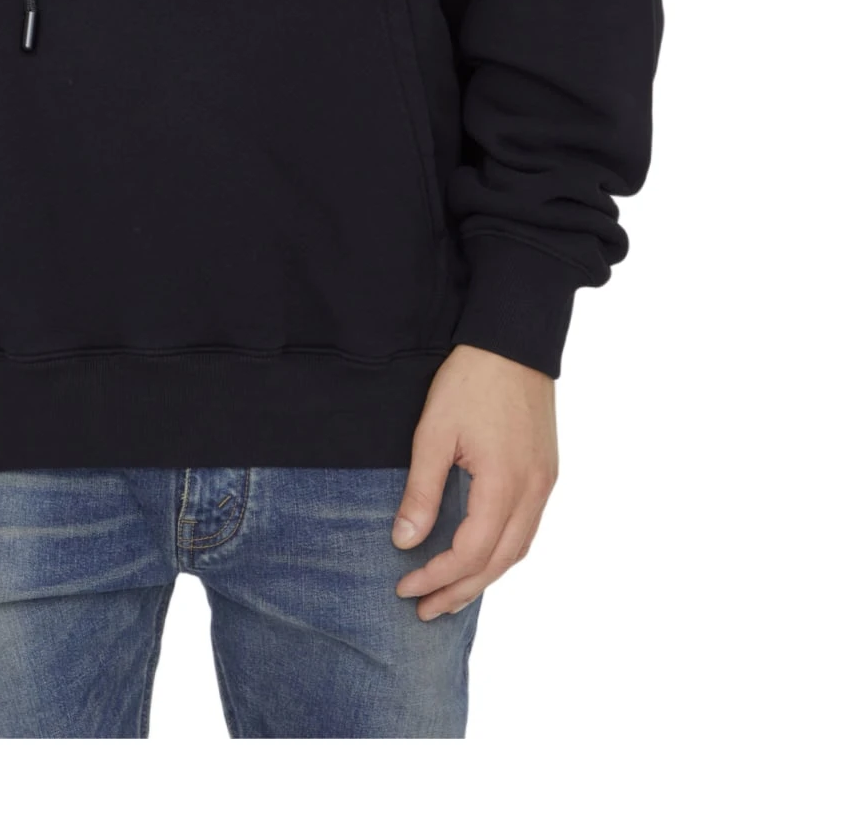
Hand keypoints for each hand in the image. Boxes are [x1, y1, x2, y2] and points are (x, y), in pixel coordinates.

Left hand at [392, 344, 557, 619]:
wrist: (514, 341)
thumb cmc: (471, 381)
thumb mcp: (434, 433)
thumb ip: (422, 491)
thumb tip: (404, 541)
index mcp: (505, 485)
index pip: (471, 552)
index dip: (437, 577)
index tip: (404, 587)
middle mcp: (533, 491)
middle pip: (499, 562)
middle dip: (460, 590)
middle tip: (424, 610)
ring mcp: (545, 483)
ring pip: (518, 549)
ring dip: (484, 576)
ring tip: (449, 594)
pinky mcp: (546, 471)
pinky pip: (527, 527)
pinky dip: (501, 551)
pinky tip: (480, 555)